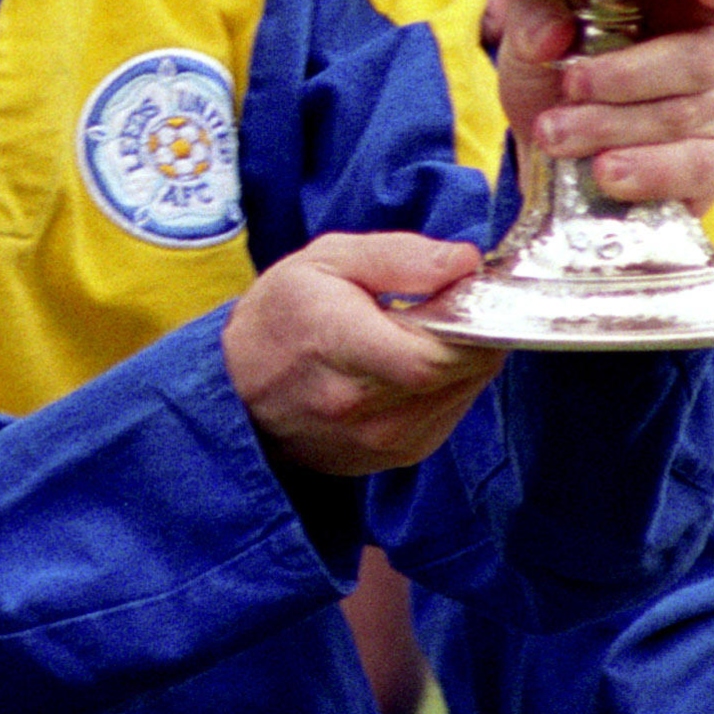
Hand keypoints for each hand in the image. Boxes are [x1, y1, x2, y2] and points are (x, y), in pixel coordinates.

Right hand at [223, 230, 503, 475]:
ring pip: (462, 396)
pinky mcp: (393, 457)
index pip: (433, 355)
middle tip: (455, 300)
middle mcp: (360, 408)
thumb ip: (399, 256)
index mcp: (338, 345)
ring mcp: (379, 442)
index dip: (469, 321)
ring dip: (464, 359)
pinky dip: (450, 384)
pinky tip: (419, 361)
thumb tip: (465, 261)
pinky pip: (449, 416)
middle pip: (458, 375)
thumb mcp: (327, 259)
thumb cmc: (281, 314)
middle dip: (474, 332)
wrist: (239, 389)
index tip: (469, 288)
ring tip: (430, 329)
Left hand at [494, 0, 713, 211]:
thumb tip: (555, 31)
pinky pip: (698, 166)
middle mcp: (712, 50)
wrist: (542, 151)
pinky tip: (607, 173)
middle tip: (570, 85)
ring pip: (685, 113)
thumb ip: (535, 13)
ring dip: (612, 125)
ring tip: (556, 135)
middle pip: (703, 55)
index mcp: (680, 0)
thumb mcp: (529, 33)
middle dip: (628, 74)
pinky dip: (648, 170)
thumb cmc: (551, 74)